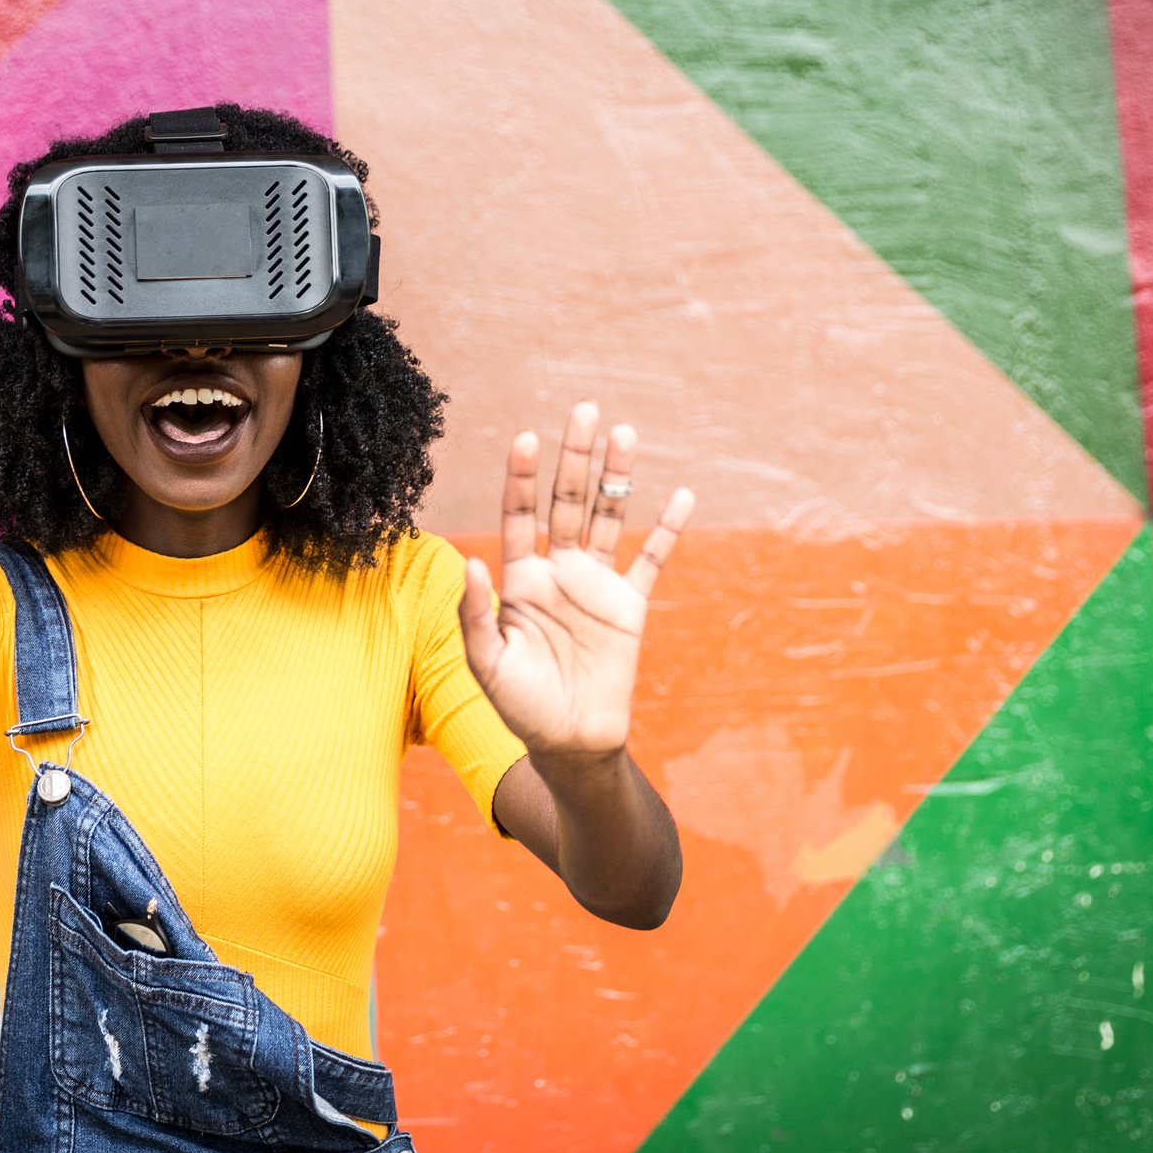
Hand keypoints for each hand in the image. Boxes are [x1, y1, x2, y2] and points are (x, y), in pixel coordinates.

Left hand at [459, 402, 692, 758]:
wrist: (570, 743)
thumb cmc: (520, 707)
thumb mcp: (486, 664)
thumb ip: (475, 614)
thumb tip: (469, 561)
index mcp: (520, 579)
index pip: (519, 515)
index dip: (522, 478)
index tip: (526, 439)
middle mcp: (558, 571)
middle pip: (566, 501)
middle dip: (574, 457)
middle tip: (583, 409)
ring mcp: (596, 585)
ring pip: (608, 518)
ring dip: (617, 477)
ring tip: (625, 434)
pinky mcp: (629, 606)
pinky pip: (652, 560)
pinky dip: (667, 529)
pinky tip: (683, 496)